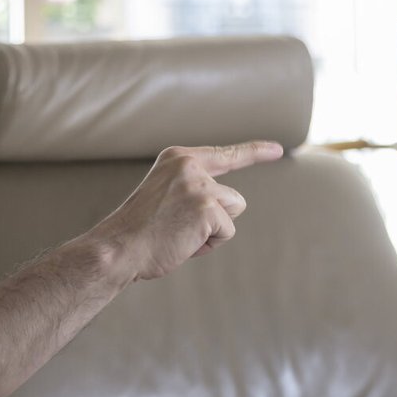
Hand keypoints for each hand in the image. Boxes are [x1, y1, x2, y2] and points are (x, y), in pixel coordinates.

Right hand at [95, 141, 283, 280]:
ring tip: (179, 234)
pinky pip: (226, 232)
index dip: (254, 152)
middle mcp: (190, 165)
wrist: (119, 247)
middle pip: (232, 197)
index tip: (278, 149)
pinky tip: (183, 242)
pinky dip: (209, 244)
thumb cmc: (139, 230)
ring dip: (213, 230)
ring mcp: (199, 185)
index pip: (224, 154)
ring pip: (232, 212)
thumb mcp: (164, 194)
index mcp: (177, 158)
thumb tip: (224, 206)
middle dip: (216, 218)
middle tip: (178, 228)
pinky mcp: (207, 207)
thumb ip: (191, 190)